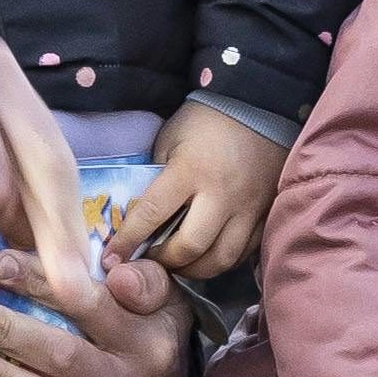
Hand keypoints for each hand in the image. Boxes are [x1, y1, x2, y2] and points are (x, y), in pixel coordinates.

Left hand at [115, 98, 288, 283]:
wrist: (260, 107)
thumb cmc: (206, 121)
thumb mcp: (170, 140)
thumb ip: (157, 179)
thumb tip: (142, 218)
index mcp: (190, 171)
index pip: (152, 214)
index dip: (128, 241)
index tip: (111, 258)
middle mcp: (221, 194)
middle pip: (190, 247)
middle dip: (165, 261)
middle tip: (151, 258)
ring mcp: (248, 207)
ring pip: (220, 259)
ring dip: (194, 269)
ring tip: (179, 263)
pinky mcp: (265, 214)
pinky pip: (243, 253)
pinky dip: (220, 260)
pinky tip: (206, 254)